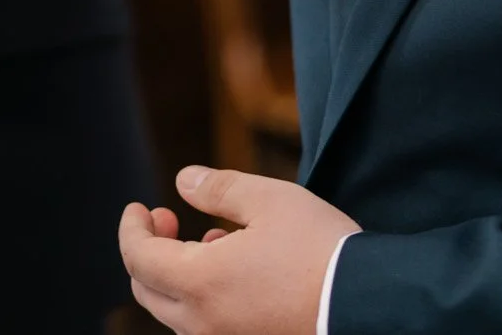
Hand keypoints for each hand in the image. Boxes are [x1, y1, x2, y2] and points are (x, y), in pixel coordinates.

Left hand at [119, 165, 360, 334]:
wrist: (370, 305)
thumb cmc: (320, 249)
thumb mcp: (269, 200)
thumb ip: (218, 189)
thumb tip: (181, 181)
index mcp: (201, 284)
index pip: (138, 259)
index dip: (131, 229)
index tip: (140, 207)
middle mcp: (205, 325)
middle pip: (148, 291)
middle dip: (148, 251)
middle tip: (170, 220)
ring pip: (177, 314)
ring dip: (179, 275)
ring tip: (214, 240)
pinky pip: (207, 328)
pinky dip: (204, 298)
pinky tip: (236, 271)